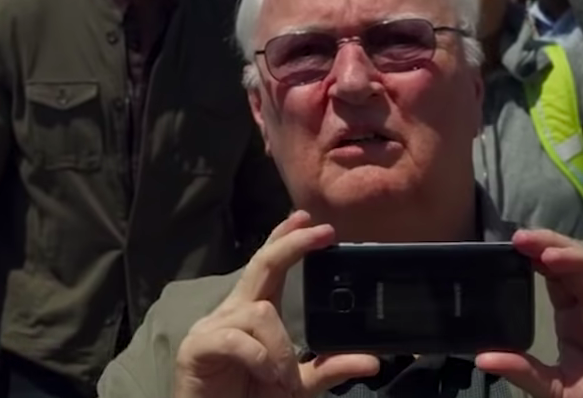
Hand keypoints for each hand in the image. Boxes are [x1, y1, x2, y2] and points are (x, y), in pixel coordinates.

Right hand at [174, 212, 379, 397]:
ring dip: (280, 346)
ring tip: (284, 377)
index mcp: (255, 312)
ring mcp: (212, 326)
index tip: (306, 217)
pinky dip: (260, 357)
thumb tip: (372, 362)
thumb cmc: (250, 397)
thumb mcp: (298, 383)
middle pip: (262, 265)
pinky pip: (236, 339)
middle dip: (291, 244)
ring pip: (260, 312)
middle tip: (322, 232)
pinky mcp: (197, 347)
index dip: (285, 238)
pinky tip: (266, 374)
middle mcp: (234, 311)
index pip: (270, 265)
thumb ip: (329, 369)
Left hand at [476, 230, 582, 397]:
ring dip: (578, 258)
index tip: (513, 244)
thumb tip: (481, 359)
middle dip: (550, 245)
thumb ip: (522, 370)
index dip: (537, 256)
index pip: (555, 274)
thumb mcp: (552, 386)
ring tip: (549, 255)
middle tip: (522, 238)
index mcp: (574, 316)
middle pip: (575, 264)